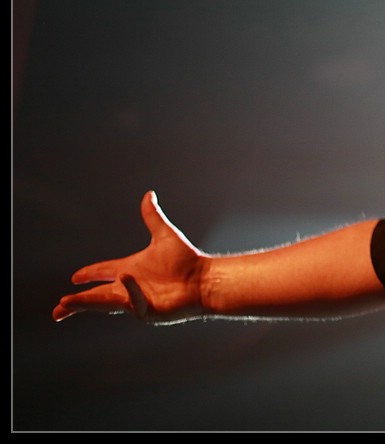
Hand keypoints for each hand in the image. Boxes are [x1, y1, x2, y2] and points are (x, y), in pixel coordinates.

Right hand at [52, 191, 207, 323]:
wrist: (206, 278)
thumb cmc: (187, 260)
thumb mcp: (164, 235)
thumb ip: (152, 217)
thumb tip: (149, 194)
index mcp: (130, 270)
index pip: (104, 272)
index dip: (89, 274)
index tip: (74, 277)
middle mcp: (130, 287)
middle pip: (97, 296)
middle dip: (76, 302)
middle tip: (58, 309)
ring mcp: (138, 301)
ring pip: (105, 304)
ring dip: (85, 304)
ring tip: (64, 305)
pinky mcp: (147, 311)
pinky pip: (132, 302)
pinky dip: (128, 290)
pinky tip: (126, 277)